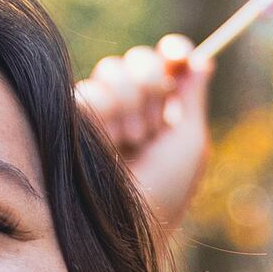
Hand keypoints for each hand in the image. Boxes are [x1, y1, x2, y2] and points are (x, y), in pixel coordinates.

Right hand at [75, 36, 210, 240]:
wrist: (127, 219)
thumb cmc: (165, 189)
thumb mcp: (189, 142)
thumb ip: (194, 97)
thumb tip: (203, 60)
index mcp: (161, 110)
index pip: (164, 63)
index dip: (172, 52)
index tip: (175, 54)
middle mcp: (129, 107)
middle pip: (139, 58)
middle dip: (152, 83)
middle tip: (155, 123)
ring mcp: (98, 112)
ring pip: (112, 69)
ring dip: (131, 104)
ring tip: (131, 142)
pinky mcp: (69, 118)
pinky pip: (90, 90)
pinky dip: (106, 113)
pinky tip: (108, 144)